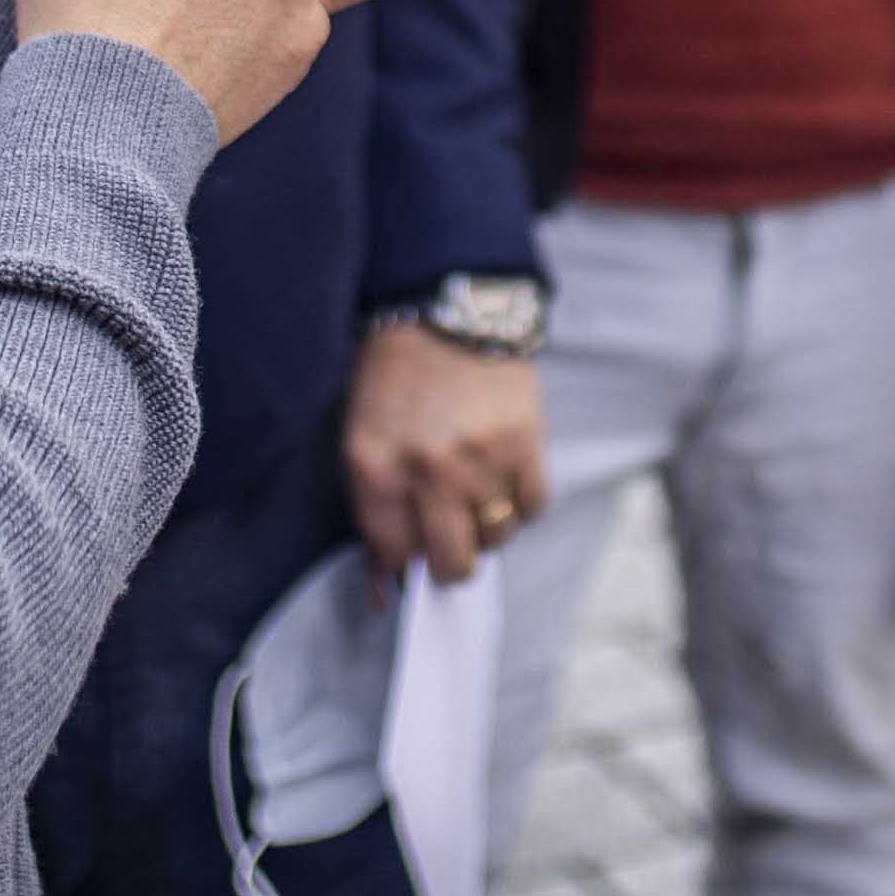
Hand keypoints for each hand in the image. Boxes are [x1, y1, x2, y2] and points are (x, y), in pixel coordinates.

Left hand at [344, 320, 549, 584]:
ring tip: (477, 494)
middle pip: (450, 562)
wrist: (446, 303)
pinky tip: (505, 479)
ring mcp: (480, 459)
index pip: (392, 555)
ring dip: (487, 527)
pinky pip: (532, 507)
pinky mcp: (524, 442)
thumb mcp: (362, 437)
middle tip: (450, 538)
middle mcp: (426, 471)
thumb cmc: (396, 375)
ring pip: (495, 538)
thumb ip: (372, 511)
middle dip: (449, 561)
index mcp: (374, 468)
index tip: (409, 553)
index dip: (402, 561)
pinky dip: (521, 503)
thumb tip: (381, 592)